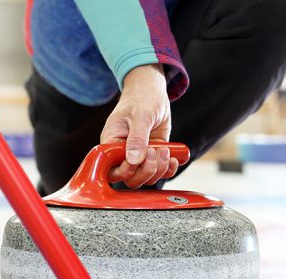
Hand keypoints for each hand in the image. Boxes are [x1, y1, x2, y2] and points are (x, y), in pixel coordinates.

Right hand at [100, 64, 178, 187]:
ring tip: (165, 150)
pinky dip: (169, 169)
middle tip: (155, 152)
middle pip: (131, 179)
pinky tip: (173, 159)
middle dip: (146, 171)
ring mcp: (140, 156)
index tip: (139, 159)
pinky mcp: (153, 155)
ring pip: (147, 177)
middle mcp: (123, 154)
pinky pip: (160, 171)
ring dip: (159, 169)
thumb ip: (137, 139)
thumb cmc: (141, 99)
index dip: (126, 171)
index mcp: (111, 144)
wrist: (152, 92)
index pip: (113, 170)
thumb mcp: (140, 116)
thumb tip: (133, 161)